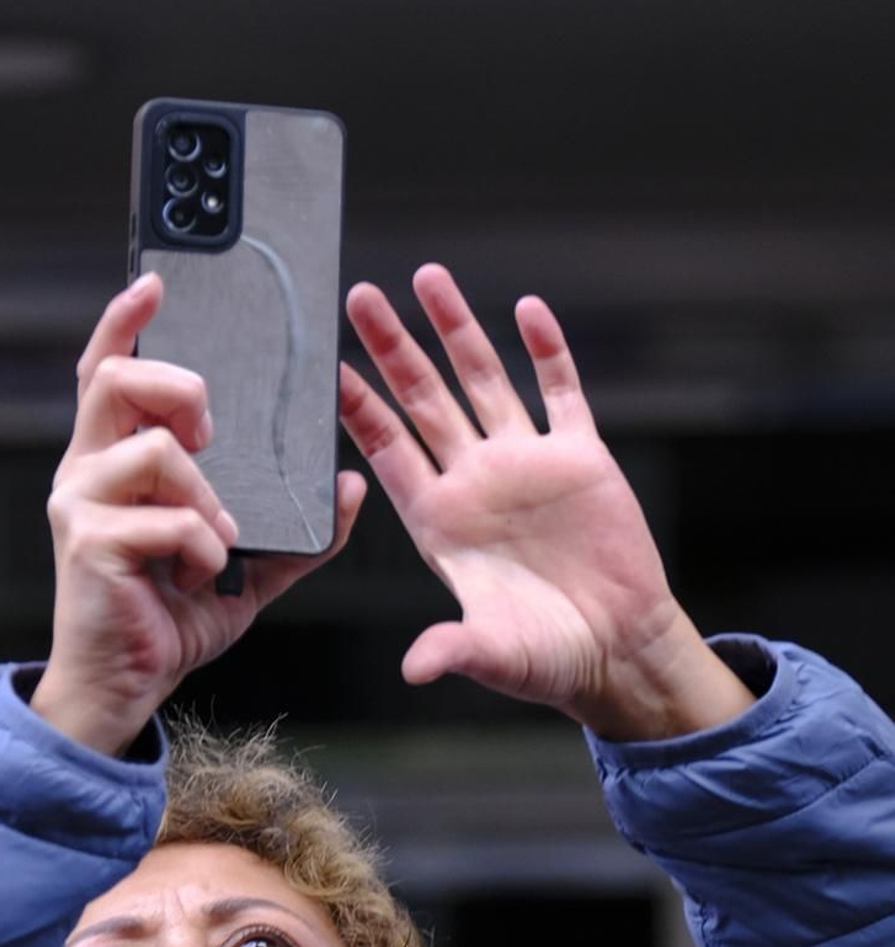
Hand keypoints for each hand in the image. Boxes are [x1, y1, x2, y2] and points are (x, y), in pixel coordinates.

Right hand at [32, 274, 365, 755]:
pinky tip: (202, 575)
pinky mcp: (87, 545)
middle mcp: (85, 471)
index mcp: (114, 461)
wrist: (124, 686)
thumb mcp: (247, 568)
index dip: (126, 320)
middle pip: (117, 380)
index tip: (159, 282)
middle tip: (211, 435)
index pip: (107, 369)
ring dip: (202, 492)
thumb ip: (297, 530)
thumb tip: (350, 488)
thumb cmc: (168, 618)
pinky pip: (167, 520)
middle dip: (178, 391)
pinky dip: (202, 547)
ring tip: (216, 537)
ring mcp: (80, 505)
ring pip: (151, 450)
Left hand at [342, 265, 752, 739]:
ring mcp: (525, 463)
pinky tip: (527, 310)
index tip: (328, 369)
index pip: (387, 452)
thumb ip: (454, 649)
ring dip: (456, 329)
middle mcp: (474, 482)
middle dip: (391, 348)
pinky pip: (560, 391)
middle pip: (423, 399)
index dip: (359, 410)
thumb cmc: (548, 658)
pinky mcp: (580, 457)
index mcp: (439, 522)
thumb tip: (416, 669)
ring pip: (482, 380)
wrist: (618, 650)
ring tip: (428, 277)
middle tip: (359, 296)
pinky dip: (546, 350)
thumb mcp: (495, 654)